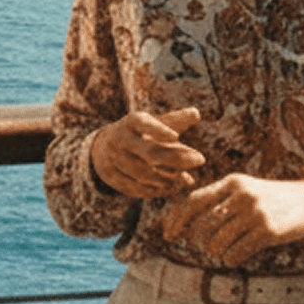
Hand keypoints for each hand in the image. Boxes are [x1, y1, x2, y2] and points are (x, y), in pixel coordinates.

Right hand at [89, 105, 205, 198]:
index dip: (158, 130)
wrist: (103, 147)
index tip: (176, 136)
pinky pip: (135, 187)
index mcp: (131, 122)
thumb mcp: (153, 123)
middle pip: (150, 152)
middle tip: (201, 160)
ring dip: (167, 178)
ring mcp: (114, 159)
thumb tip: (196, 113)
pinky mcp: (111, 177)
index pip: (143, 124)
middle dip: (176, 158)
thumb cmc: (138, 133)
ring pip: (143, 173)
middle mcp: (120, 139)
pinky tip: (171, 188)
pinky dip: (155, 190)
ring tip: (186, 179)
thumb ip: (174, 121)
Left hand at [163, 173, 303, 263]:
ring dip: (216, 252)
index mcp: (232, 182)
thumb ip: (220, 201)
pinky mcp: (267, 231)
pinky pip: (236, 253)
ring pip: (217, 242)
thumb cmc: (272, 199)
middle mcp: (241, 195)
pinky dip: (230, 259)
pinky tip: (234, 258)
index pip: (193, 201)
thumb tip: (188, 226)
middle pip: (203, 226)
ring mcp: (255, 212)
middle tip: (208, 247)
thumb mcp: (245, 190)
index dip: (177, 219)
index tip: (168, 234)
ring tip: (223, 252)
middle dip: (201, 241)